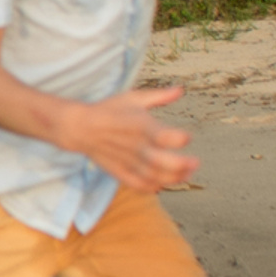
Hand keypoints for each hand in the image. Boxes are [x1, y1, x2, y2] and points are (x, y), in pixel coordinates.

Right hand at [62, 85, 195, 191]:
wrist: (79, 127)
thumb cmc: (109, 110)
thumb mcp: (133, 98)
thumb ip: (159, 96)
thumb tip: (180, 89)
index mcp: (141, 126)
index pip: (167, 137)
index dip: (181, 138)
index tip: (187, 137)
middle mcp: (136, 146)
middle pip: (163, 162)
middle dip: (182, 165)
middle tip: (195, 163)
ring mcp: (128, 161)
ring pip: (155, 177)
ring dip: (174, 178)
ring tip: (185, 173)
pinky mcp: (120, 172)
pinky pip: (140, 185)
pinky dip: (154, 187)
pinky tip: (162, 182)